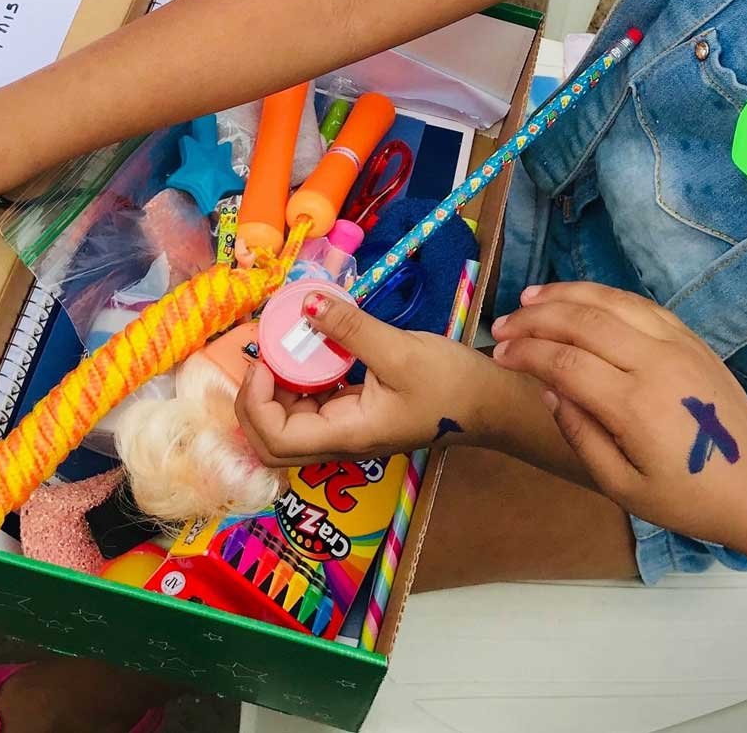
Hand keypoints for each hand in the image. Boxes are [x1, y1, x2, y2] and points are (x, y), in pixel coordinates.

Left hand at [235, 292, 498, 465]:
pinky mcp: (356, 415)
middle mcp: (340, 440)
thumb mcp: (400, 350)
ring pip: (289, 425)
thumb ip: (349, 328)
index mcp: (347, 435)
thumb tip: (305, 303)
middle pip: (272, 443)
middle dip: (255, 402)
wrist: (492, 403)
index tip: (265, 359)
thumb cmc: (452, 384)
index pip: (276, 440)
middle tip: (263, 357)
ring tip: (282, 347)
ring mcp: (347, 430)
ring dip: (276, 390)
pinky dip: (300, 381)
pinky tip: (310, 350)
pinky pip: (312, 406)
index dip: (256, 402)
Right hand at [491, 282, 746, 545]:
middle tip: (501, 327)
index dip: (525, 353)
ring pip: (611, 301)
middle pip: (583, 321)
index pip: (565, 361)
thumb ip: (581, 436)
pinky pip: (639, 303)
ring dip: (565, 294)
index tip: (497, 356)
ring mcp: (678, 345)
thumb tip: (549, 391)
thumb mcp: (623, 487)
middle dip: (534, 318)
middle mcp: (656, 363)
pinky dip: (602, 295)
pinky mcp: (691, 339)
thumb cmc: (688, 497)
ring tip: (529, 297)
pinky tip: (578, 299)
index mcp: (635, 406)